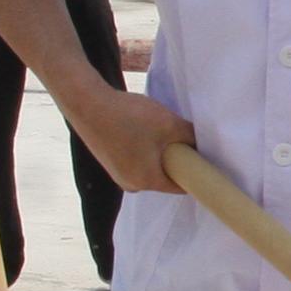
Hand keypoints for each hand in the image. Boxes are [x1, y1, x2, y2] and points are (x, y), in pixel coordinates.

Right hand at [65, 86, 196, 192]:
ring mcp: (117, 174)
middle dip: (177, 161)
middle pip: (165, 177)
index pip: (181, 186)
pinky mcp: (109, 162)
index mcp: (146, 182)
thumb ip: (191, 137)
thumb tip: (202, 145)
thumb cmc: (129, 116)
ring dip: (160, 153)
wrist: (86, 103)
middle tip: (184, 139)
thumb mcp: (169, 124)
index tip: (204, 159)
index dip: (195, 174)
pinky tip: (143, 130)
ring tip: (162, 132)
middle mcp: (131, 185)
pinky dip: (144, 149)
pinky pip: (136, 160)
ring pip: (150, 167)